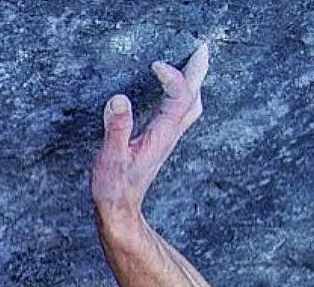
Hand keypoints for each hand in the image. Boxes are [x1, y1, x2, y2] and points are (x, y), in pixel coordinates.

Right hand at [91, 43, 209, 219]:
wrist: (120, 210)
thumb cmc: (114, 187)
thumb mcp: (111, 157)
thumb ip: (116, 128)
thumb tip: (119, 99)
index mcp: (161, 134)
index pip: (178, 96)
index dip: (171, 76)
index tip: (156, 65)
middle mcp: (168, 135)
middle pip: (192, 98)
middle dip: (197, 72)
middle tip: (202, 49)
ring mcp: (166, 140)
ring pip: (189, 107)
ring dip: (192, 84)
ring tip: (194, 65)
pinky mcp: (159, 144)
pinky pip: (179, 114)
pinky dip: (182, 96)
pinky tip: (174, 95)